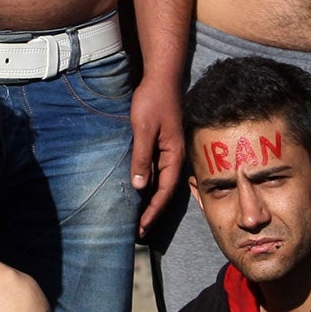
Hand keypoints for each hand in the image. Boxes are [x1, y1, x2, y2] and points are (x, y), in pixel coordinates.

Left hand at [130, 77, 185, 235]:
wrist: (161, 79)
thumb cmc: (152, 101)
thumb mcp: (143, 129)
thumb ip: (142, 157)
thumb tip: (139, 187)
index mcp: (173, 156)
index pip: (164, 191)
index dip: (152, 211)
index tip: (141, 228)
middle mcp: (173, 157)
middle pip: (163, 191)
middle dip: (151, 212)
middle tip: (138, 232)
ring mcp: (168, 152)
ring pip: (159, 183)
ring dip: (149, 201)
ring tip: (137, 218)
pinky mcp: (161, 145)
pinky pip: (155, 171)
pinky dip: (147, 185)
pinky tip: (138, 191)